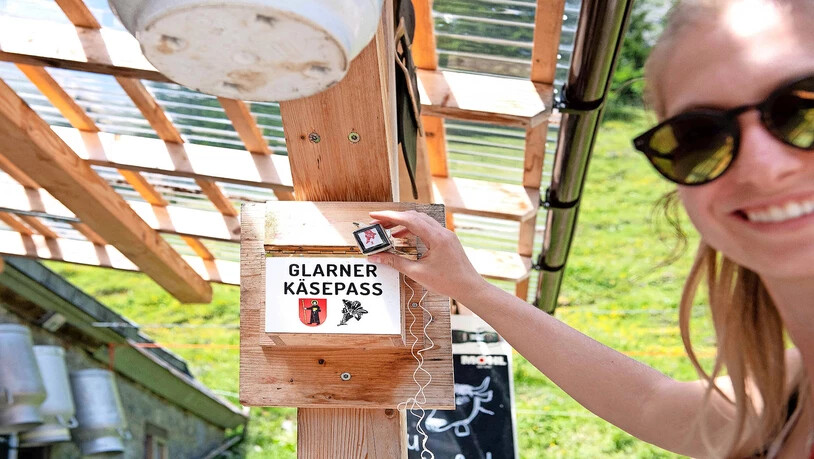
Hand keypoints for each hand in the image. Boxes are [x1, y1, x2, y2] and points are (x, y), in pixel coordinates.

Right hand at [367, 210, 486, 301]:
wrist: (469, 288)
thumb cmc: (448, 282)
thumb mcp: (417, 273)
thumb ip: (395, 262)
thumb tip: (377, 257)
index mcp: (436, 237)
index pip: (408, 219)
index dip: (388, 216)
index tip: (374, 215)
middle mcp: (442, 231)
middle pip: (413, 216)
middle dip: (393, 218)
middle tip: (377, 223)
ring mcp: (445, 234)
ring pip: (420, 221)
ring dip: (402, 223)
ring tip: (387, 230)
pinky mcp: (446, 239)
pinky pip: (426, 228)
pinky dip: (412, 229)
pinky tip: (402, 237)